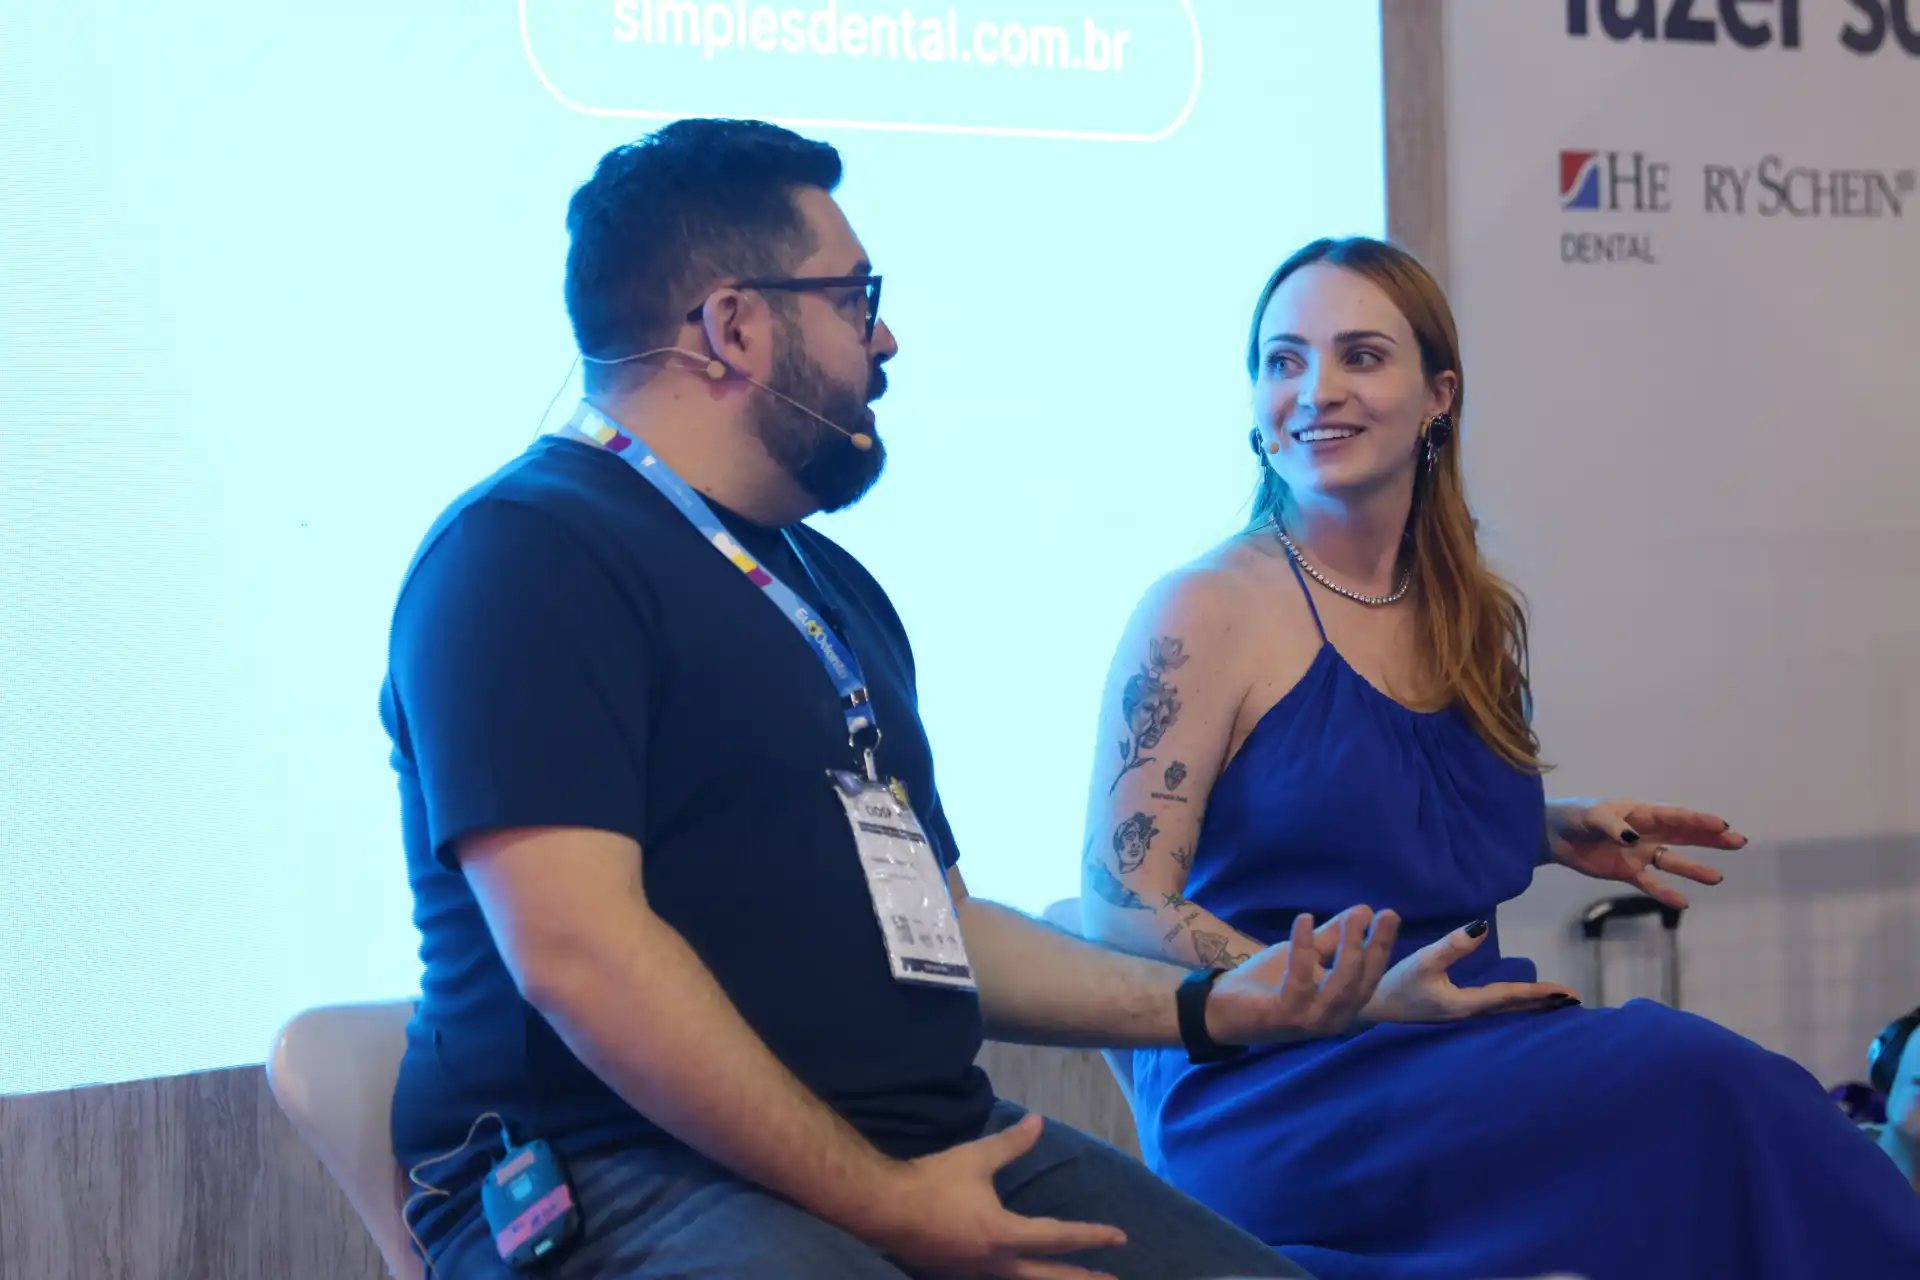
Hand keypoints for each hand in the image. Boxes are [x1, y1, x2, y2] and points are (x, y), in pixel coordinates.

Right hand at [859, 1113, 1126, 1278]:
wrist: (881, 1208)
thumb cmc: (931, 1182)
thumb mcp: (975, 1158)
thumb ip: (1011, 1144)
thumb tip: (1038, 1122)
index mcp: (1002, 1234)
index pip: (1058, 1237)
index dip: (1091, 1236)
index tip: (1119, 1237)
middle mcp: (994, 1262)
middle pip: (1048, 1277)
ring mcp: (974, 1273)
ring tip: (1071, 1279)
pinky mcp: (956, 1274)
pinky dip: (1020, 1279)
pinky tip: (1020, 1274)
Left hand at [1206, 906, 1400, 1044]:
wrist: (1223, 1006)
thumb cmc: (1268, 982)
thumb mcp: (1306, 954)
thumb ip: (1332, 937)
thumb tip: (1364, 911)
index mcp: (1341, 1005)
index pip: (1370, 976)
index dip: (1381, 947)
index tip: (1390, 915)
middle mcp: (1333, 1018)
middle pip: (1362, 982)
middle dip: (1374, 947)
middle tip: (1379, 914)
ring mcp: (1311, 1021)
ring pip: (1341, 985)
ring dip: (1349, 948)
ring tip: (1355, 919)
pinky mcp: (1286, 1016)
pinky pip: (1301, 980)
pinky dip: (1304, 949)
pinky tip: (1303, 920)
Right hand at [1364, 920, 1578, 1022]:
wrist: (1372, 1007)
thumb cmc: (1396, 985)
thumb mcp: (1422, 962)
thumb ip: (1452, 944)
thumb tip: (1481, 927)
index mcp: (1467, 1004)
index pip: (1511, 996)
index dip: (1540, 993)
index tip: (1566, 993)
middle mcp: (1470, 1014)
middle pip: (1515, 1009)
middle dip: (1544, 1004)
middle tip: (1574, 1002)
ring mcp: (1462, 1015)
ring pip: (1506, 1011)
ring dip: (1531, 1006)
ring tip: (1554, 1004)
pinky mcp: (1454, 1011)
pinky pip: (1495, 1009)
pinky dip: (1513, 1005)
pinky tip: (1514, 1002)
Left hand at [1546, 799, 1746, 909]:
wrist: (1553, 835)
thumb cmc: (1574, 816)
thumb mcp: (1591, 816)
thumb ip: (1612, 825)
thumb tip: (1633, 837)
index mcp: (1640, 813)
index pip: (1675, 816)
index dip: (1698, 820)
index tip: (1722, 824)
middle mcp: (1646, 832)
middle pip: (1684, 836)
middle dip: (1711, 839)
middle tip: (1739, 842)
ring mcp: (1639, 853)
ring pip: (1673, 861)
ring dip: (1694, 869)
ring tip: (1717, 878)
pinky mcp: (1627, 871)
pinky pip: (1650, 883)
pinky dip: (1665, 892)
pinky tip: (1683, 903)